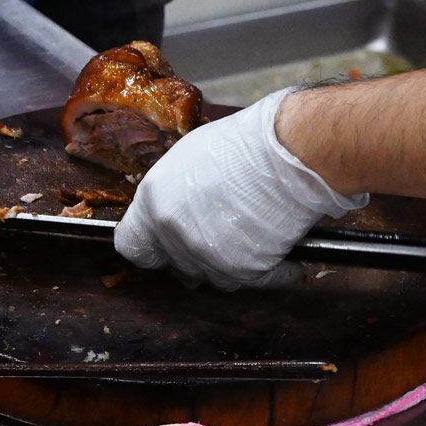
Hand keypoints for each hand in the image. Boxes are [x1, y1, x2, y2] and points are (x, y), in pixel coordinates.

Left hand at [115, 89, 369, 289]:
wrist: (292, 150)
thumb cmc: (248, 143)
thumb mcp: (190, 158)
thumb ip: (173, 194)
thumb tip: (174, 209)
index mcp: (153, 202)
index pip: (132, 246)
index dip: (151, 248)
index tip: (164, 246)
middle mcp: (172, 233)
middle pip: (175, 266)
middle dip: (195, 257)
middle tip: (220, 238)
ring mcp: (205, 255)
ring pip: (213, 278)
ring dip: (231, 265)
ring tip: (254, 240)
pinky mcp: (241, 270)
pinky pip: (258, 283)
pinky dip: (276, 273)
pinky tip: (286, 258)